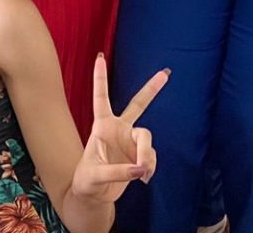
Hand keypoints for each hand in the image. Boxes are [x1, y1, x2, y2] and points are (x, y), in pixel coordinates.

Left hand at [69, 54, 164, 204]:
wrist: (94, 196)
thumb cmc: (87, 182)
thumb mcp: (94, 176)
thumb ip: (118, 172)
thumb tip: (141, 168)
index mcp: (101, 126)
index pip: (101, 98)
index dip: (100, 78)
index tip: (100, 56)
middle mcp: (118, 129)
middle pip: (138, 105)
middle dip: (152, 89)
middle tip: (166, 72)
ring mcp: (130, 142)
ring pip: (147, 138)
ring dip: (147, 155)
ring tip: (143, 172)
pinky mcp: (138, 156)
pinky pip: (150, 157)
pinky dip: (149, 167)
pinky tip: (142, 178)